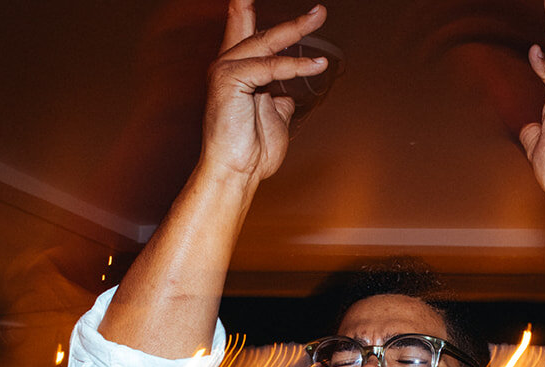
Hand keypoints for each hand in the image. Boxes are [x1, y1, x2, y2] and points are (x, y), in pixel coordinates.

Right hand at [199, 0, 328, 182]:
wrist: (236, 172)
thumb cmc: (251, 152)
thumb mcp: (274, 117)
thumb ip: (279, 98)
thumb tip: (288, 94)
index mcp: (236, 71)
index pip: (243, 30)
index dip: (248, 9)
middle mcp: (227, 66)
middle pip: (259, 33)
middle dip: (290, 21)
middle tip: (318, 11)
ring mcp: (226, 70)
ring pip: (266, 43)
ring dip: (296, 30)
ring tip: (318, 18)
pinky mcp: (229, 79)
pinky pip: (269, 66)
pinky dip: (294, 66)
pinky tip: (316, 66)